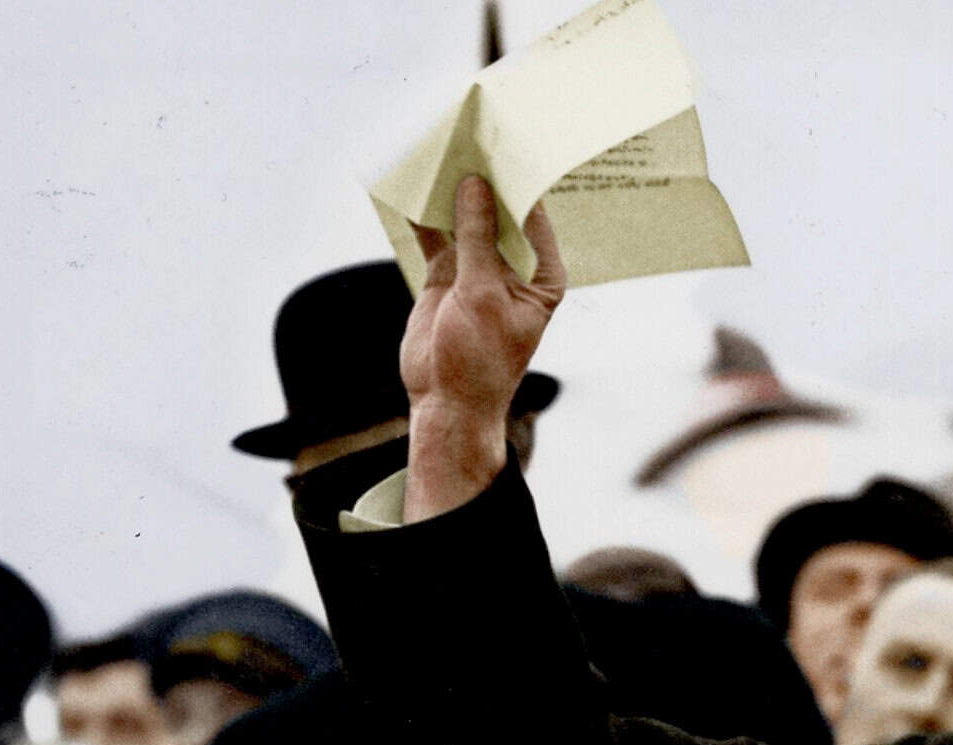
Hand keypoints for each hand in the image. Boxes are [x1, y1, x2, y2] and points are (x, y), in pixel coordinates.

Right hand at [399, 175, 564, 520]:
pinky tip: (410, 187)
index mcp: (543, 274)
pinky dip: (423, 215)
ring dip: (452, 193)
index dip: (520, 182)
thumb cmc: (481, 359)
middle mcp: (514, 267)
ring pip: (464, 220)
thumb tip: (475, 186)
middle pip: (498, 213)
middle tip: (470, 134)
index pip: (534, 217)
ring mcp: (478, 269)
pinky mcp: (446, 276)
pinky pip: (435, 237)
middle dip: (484, 180)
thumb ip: (477, 237)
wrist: (446, 402)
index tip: (507, 144)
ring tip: (439, 150)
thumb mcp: (482, 293)